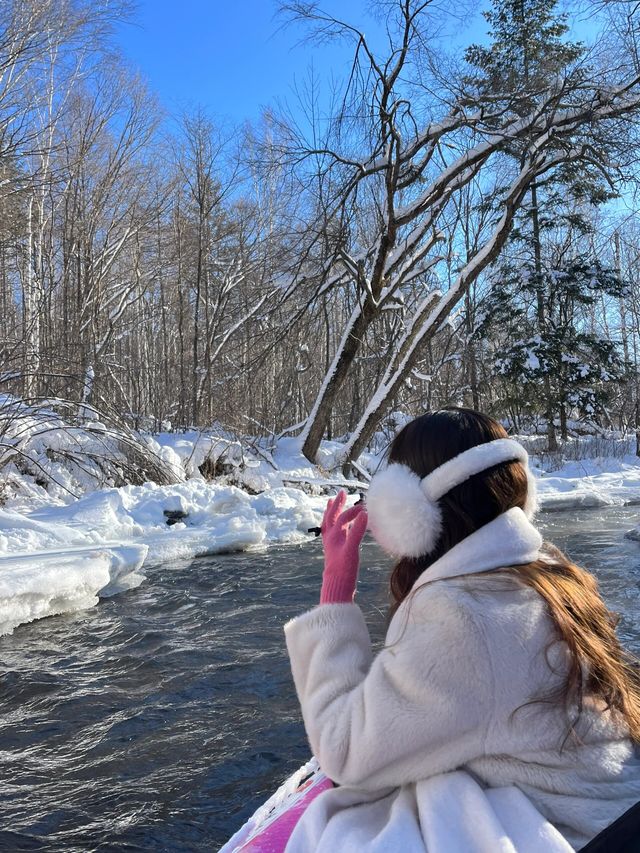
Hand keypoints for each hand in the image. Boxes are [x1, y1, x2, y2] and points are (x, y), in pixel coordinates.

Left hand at [319, 490, 367, 604]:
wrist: (336, 587)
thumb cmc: (344, 569)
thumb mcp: (352, 549)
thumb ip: (357, 531)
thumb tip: (364, 513)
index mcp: (333, 536)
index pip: (343, 518)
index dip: (353, 511)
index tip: (364, 507)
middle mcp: (330, 538)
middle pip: (332, 517)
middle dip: (336, 504)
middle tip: (341, 493)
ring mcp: (331, 544)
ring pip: (329, 524)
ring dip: (332, 513)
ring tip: (332, 504)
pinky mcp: (333, 551)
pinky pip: (332, 533)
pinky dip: (335, 525)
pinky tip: (340, 527)